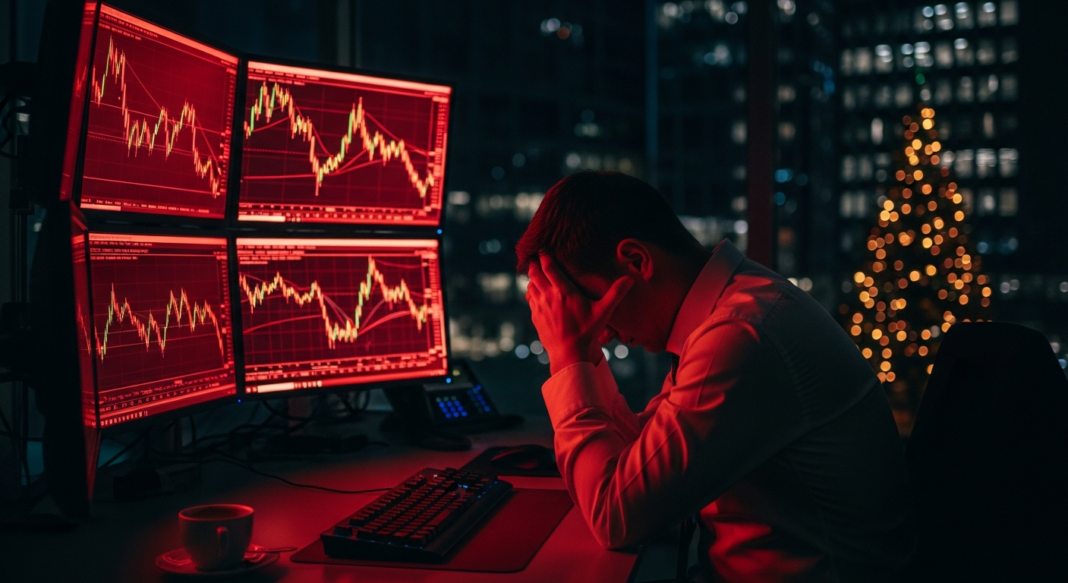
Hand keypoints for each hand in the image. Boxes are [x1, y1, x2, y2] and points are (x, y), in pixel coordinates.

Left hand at [525, 254, 632, 373]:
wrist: (569, 354)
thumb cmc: (587, 332)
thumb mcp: (604, 311)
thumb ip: (616, 293)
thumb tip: (631, 278)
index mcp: (564, 291)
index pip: (549, 267)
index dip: (544, 257)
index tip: (543, 250)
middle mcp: (549, 296)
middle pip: (535, 273)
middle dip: (534, 264)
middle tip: (536, 257)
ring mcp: (539, 307)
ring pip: (530, 285)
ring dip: (532, 278)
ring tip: (536, 272)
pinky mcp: (535, 317)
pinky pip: (530, 299)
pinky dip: (532, 292)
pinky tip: (536, 292)